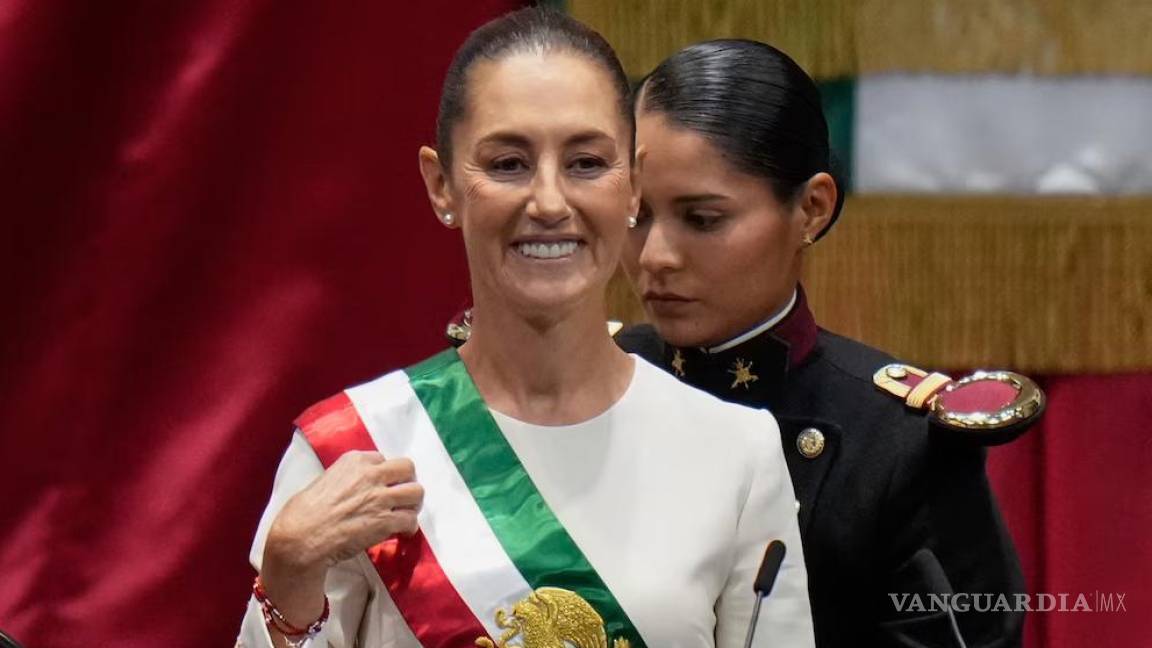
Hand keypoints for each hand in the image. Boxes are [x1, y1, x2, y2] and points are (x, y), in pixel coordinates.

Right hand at [269, 451, 423, 568]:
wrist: (301, 538)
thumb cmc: (303, 513)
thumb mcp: (325, 480)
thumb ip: (348, 478)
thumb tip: (358, 489)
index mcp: (354, 461)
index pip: (383, 459)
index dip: (384, 475)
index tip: (382, 486)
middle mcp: (371, 474)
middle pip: (407, 468)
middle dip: (407, 482)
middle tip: (402, 497)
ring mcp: (380, 497)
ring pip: (416, 492)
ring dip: (412, 504)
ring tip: (405, 514)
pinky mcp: (385, 521)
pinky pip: (411, 520)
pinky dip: (409, 528)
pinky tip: (402, 533)